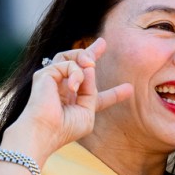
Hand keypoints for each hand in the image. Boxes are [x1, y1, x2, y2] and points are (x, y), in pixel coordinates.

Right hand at [6, 38, 132, 159]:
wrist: (45, 131)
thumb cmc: (64, 128)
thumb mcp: (88, 112)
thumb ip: (92, 92)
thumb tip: (90, 68)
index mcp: (74, 102)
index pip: (93, 93)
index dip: (112, 92)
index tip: (129, 89)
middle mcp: (62, 89)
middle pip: (77, 65)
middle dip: (91, 54)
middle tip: (103, 43)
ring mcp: (52, 81)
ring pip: (70, 58)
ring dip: (85, 57)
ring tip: (91, 64)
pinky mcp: (45, 74)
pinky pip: (68, 64)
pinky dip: (76, 73)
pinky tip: (74, 87)